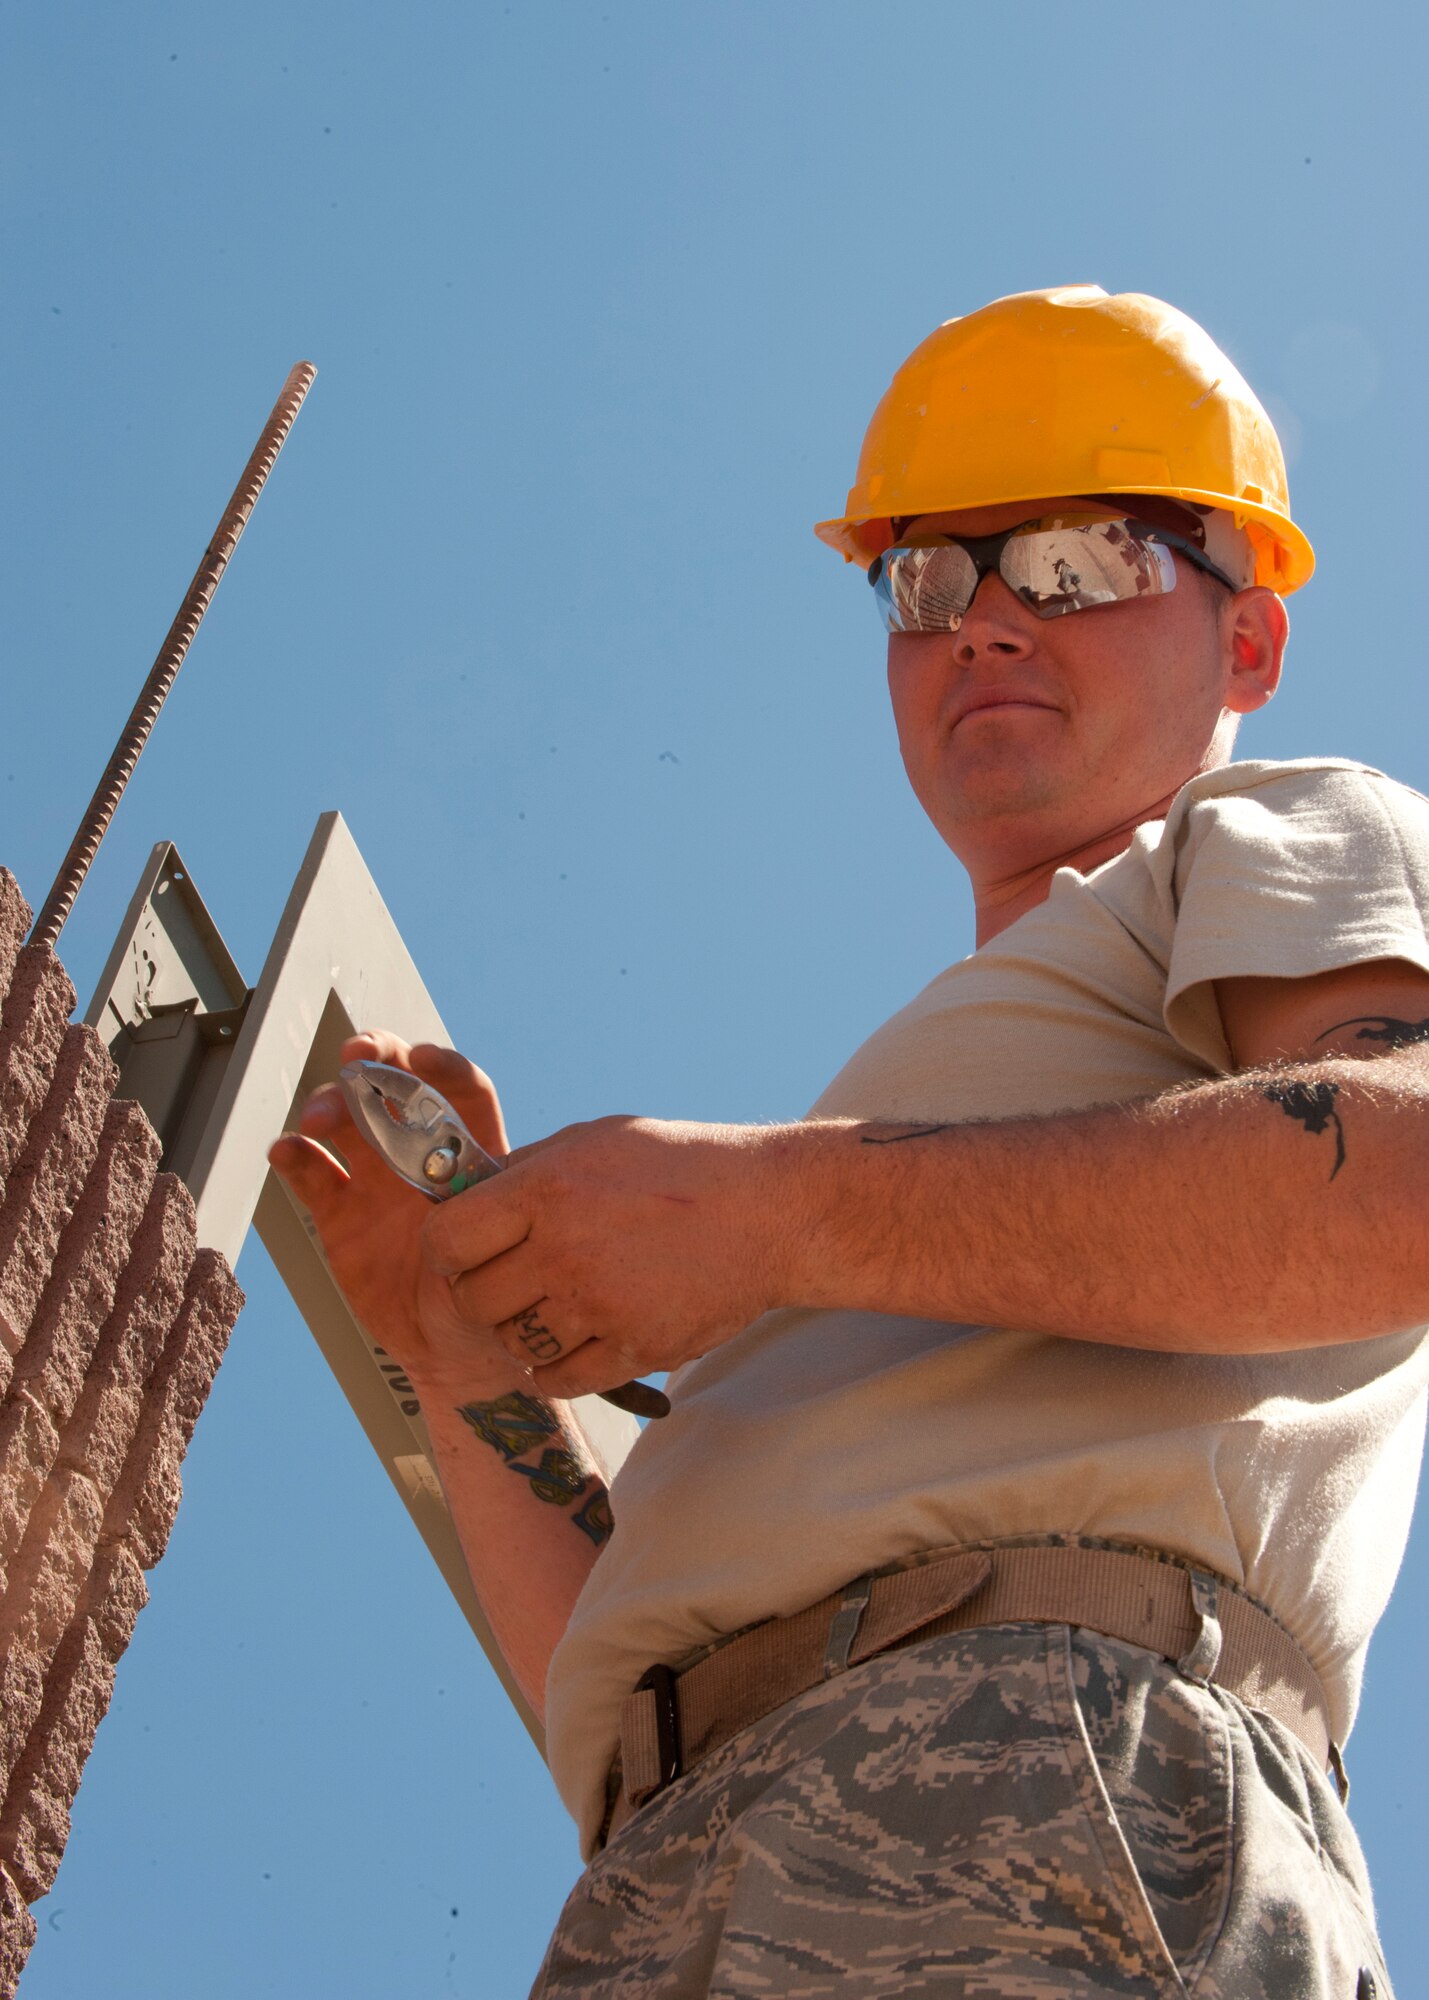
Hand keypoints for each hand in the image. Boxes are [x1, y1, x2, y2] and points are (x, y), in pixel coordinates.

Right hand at [267, 1032, 530, 1397]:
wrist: (452, 1347)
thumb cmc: (492, 1293)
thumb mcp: (502, 1248)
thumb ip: (486, 1212)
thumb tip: (484, 1180)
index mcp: (470, 1153)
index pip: (461, 1092)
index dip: (442, 1067)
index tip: (421, 1057)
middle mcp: (420, 1155)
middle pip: (396, 1088)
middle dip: (376, 1061)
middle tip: (358, 1057)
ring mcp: (376, 1180)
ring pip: (348, 1121)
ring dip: (332, 1104)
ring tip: (322, 1116)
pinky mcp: (338, 1213)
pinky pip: (312, 1174)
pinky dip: (295, 1156)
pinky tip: (288, 1150)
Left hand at [421, 1114, 810, 1399]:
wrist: (767, 1212)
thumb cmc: (678, 1167)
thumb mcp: (591, 1142)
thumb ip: (524, 1171)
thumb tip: (462, 1194)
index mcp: (546, 1190)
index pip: (445, 1241)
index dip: (448, 1249)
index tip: (467, 1250)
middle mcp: (564, 1249)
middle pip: (473, 1301)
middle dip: (485, 1292)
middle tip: (515, 1278)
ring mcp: (599, 1306)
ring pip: (513, 1343)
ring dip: (525, 1329)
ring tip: (557, 1303)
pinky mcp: (633, 1349)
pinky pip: (557, 1379)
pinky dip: (558, 1365)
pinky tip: (578, 1335)